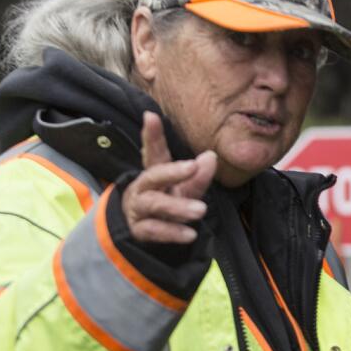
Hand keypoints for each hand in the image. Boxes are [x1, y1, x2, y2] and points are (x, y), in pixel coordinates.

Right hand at [121, 111, 214, 243]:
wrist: (144, 231)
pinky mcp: (139, 230)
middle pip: (153, 176)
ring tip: (201, 210)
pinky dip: (172, 232)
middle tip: (192, 167)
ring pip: (155, 204)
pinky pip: (155, 230)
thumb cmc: (168, 202)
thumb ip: (198, 177)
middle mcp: (143, 187)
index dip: (152, 135)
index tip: (151, 116)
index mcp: (155, 172)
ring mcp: (139, 209)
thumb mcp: (185, 189)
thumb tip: (211, 157)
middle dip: (172, 171)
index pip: (154, 151)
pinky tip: (190, 234)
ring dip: (178, 207)